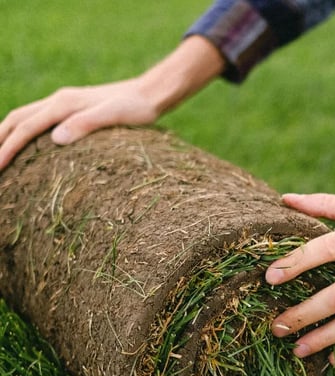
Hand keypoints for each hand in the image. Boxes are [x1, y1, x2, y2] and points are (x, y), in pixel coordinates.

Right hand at [0, 36, 224, 169]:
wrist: (152, 93)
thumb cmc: (137, 108)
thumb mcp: (113, 117)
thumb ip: (85, 125)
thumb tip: (54, 139)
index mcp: (63, 104)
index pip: (25, 128)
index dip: (7, 148)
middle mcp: (59, 100)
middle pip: (16, 119)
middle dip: (0, 141)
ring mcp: (66, 103)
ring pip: (26, 117)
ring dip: (9, 134)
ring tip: (1, 156)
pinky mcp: (74, 108)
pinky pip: (40, 118)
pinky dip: (25, 131)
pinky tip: (28, 146)